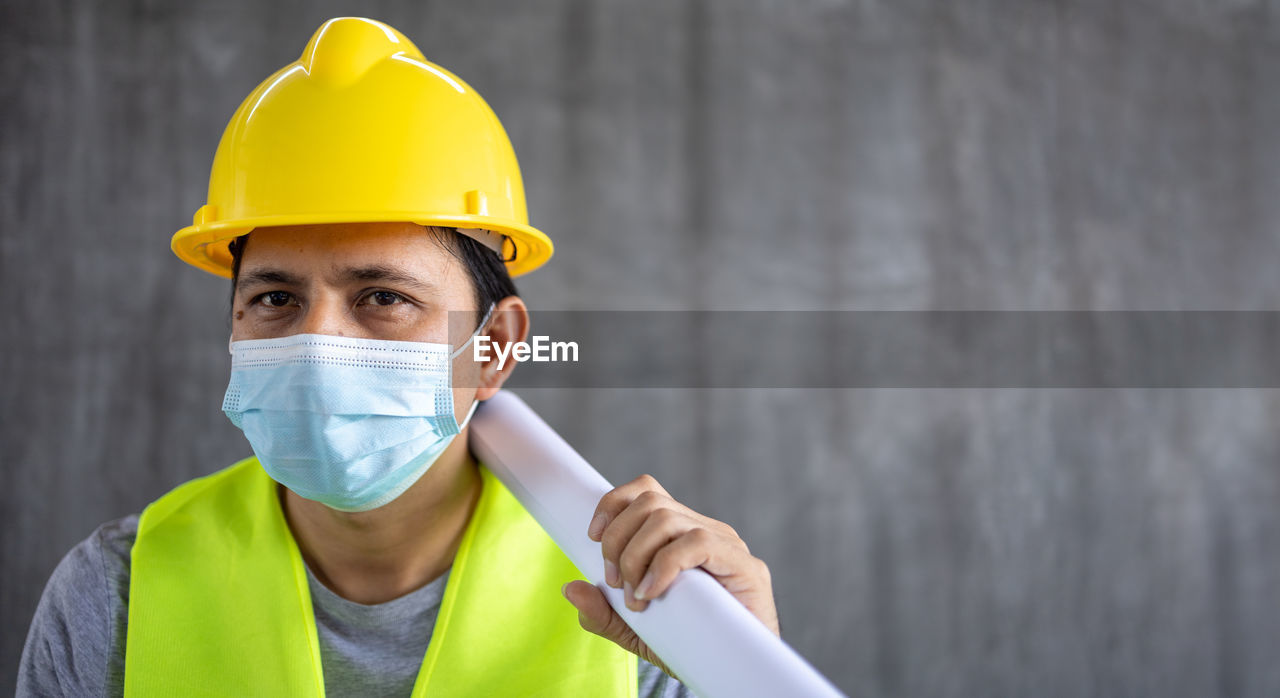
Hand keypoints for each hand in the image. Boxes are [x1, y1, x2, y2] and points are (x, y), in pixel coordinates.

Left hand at [561, 474, 779, 676]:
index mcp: (681, 534)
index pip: (646, 491)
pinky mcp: (745, 566)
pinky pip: (697, 542)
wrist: (733, 674)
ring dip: (636, 556)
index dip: (613, 503)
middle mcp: (705, 530)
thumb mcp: (634, 631)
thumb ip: (603, 613)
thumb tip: (571, 589)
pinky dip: (664, 565)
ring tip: (636, 597)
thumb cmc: (689, 647)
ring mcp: (727, 544)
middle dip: (618, 539)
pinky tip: (653, 592)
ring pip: (666, 517)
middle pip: (649, 500)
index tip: (593, 538)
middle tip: (616, 583)